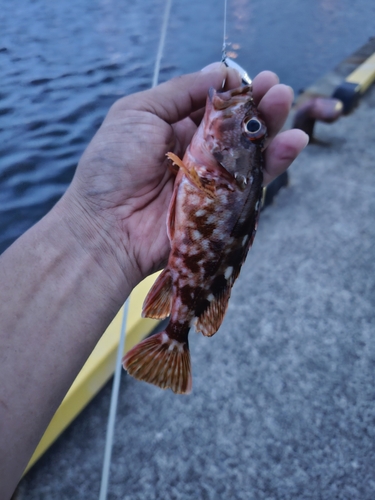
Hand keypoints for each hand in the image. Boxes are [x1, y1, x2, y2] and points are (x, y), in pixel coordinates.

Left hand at [61, 63, 307, 289]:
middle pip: (238, 126)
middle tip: (276, 87)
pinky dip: (276, 162)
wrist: (106, 225)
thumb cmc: (112, 166)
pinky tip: (293, 141)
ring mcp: (213, 179)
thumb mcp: (137, 112)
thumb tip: (219, 72)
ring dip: (271, 126)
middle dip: (259, 104)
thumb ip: (179, 92)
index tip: (249, 78)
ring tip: (284, 101)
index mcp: (176, 127)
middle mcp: (199, 152)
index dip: (235, 90)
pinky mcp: (224, 206)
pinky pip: (255, 183)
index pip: (215, 105)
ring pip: (251, 151)